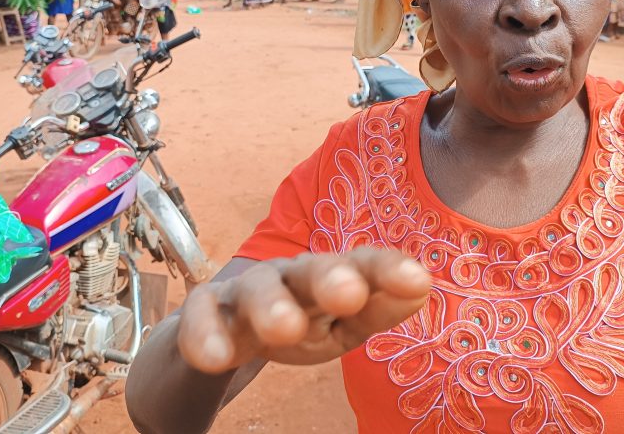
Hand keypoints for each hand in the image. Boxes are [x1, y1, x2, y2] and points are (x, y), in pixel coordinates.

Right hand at [177, 248, 430, 373]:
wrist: (220, 332)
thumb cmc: (298, 321)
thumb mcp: (341, 325)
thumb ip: (377, 309)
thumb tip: (422, 288)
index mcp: (331, 278)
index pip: (364, 267)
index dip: (388, 270)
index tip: (419, 282)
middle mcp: (290, 275)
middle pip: (311, 269)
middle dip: (330, 276)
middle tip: (350, 294)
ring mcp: (245, 291)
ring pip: (257, 288)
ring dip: (270, 304)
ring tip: (284, 329)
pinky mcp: (204, 311)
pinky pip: (200, 316)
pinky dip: (205, 333)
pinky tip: (216, 357)